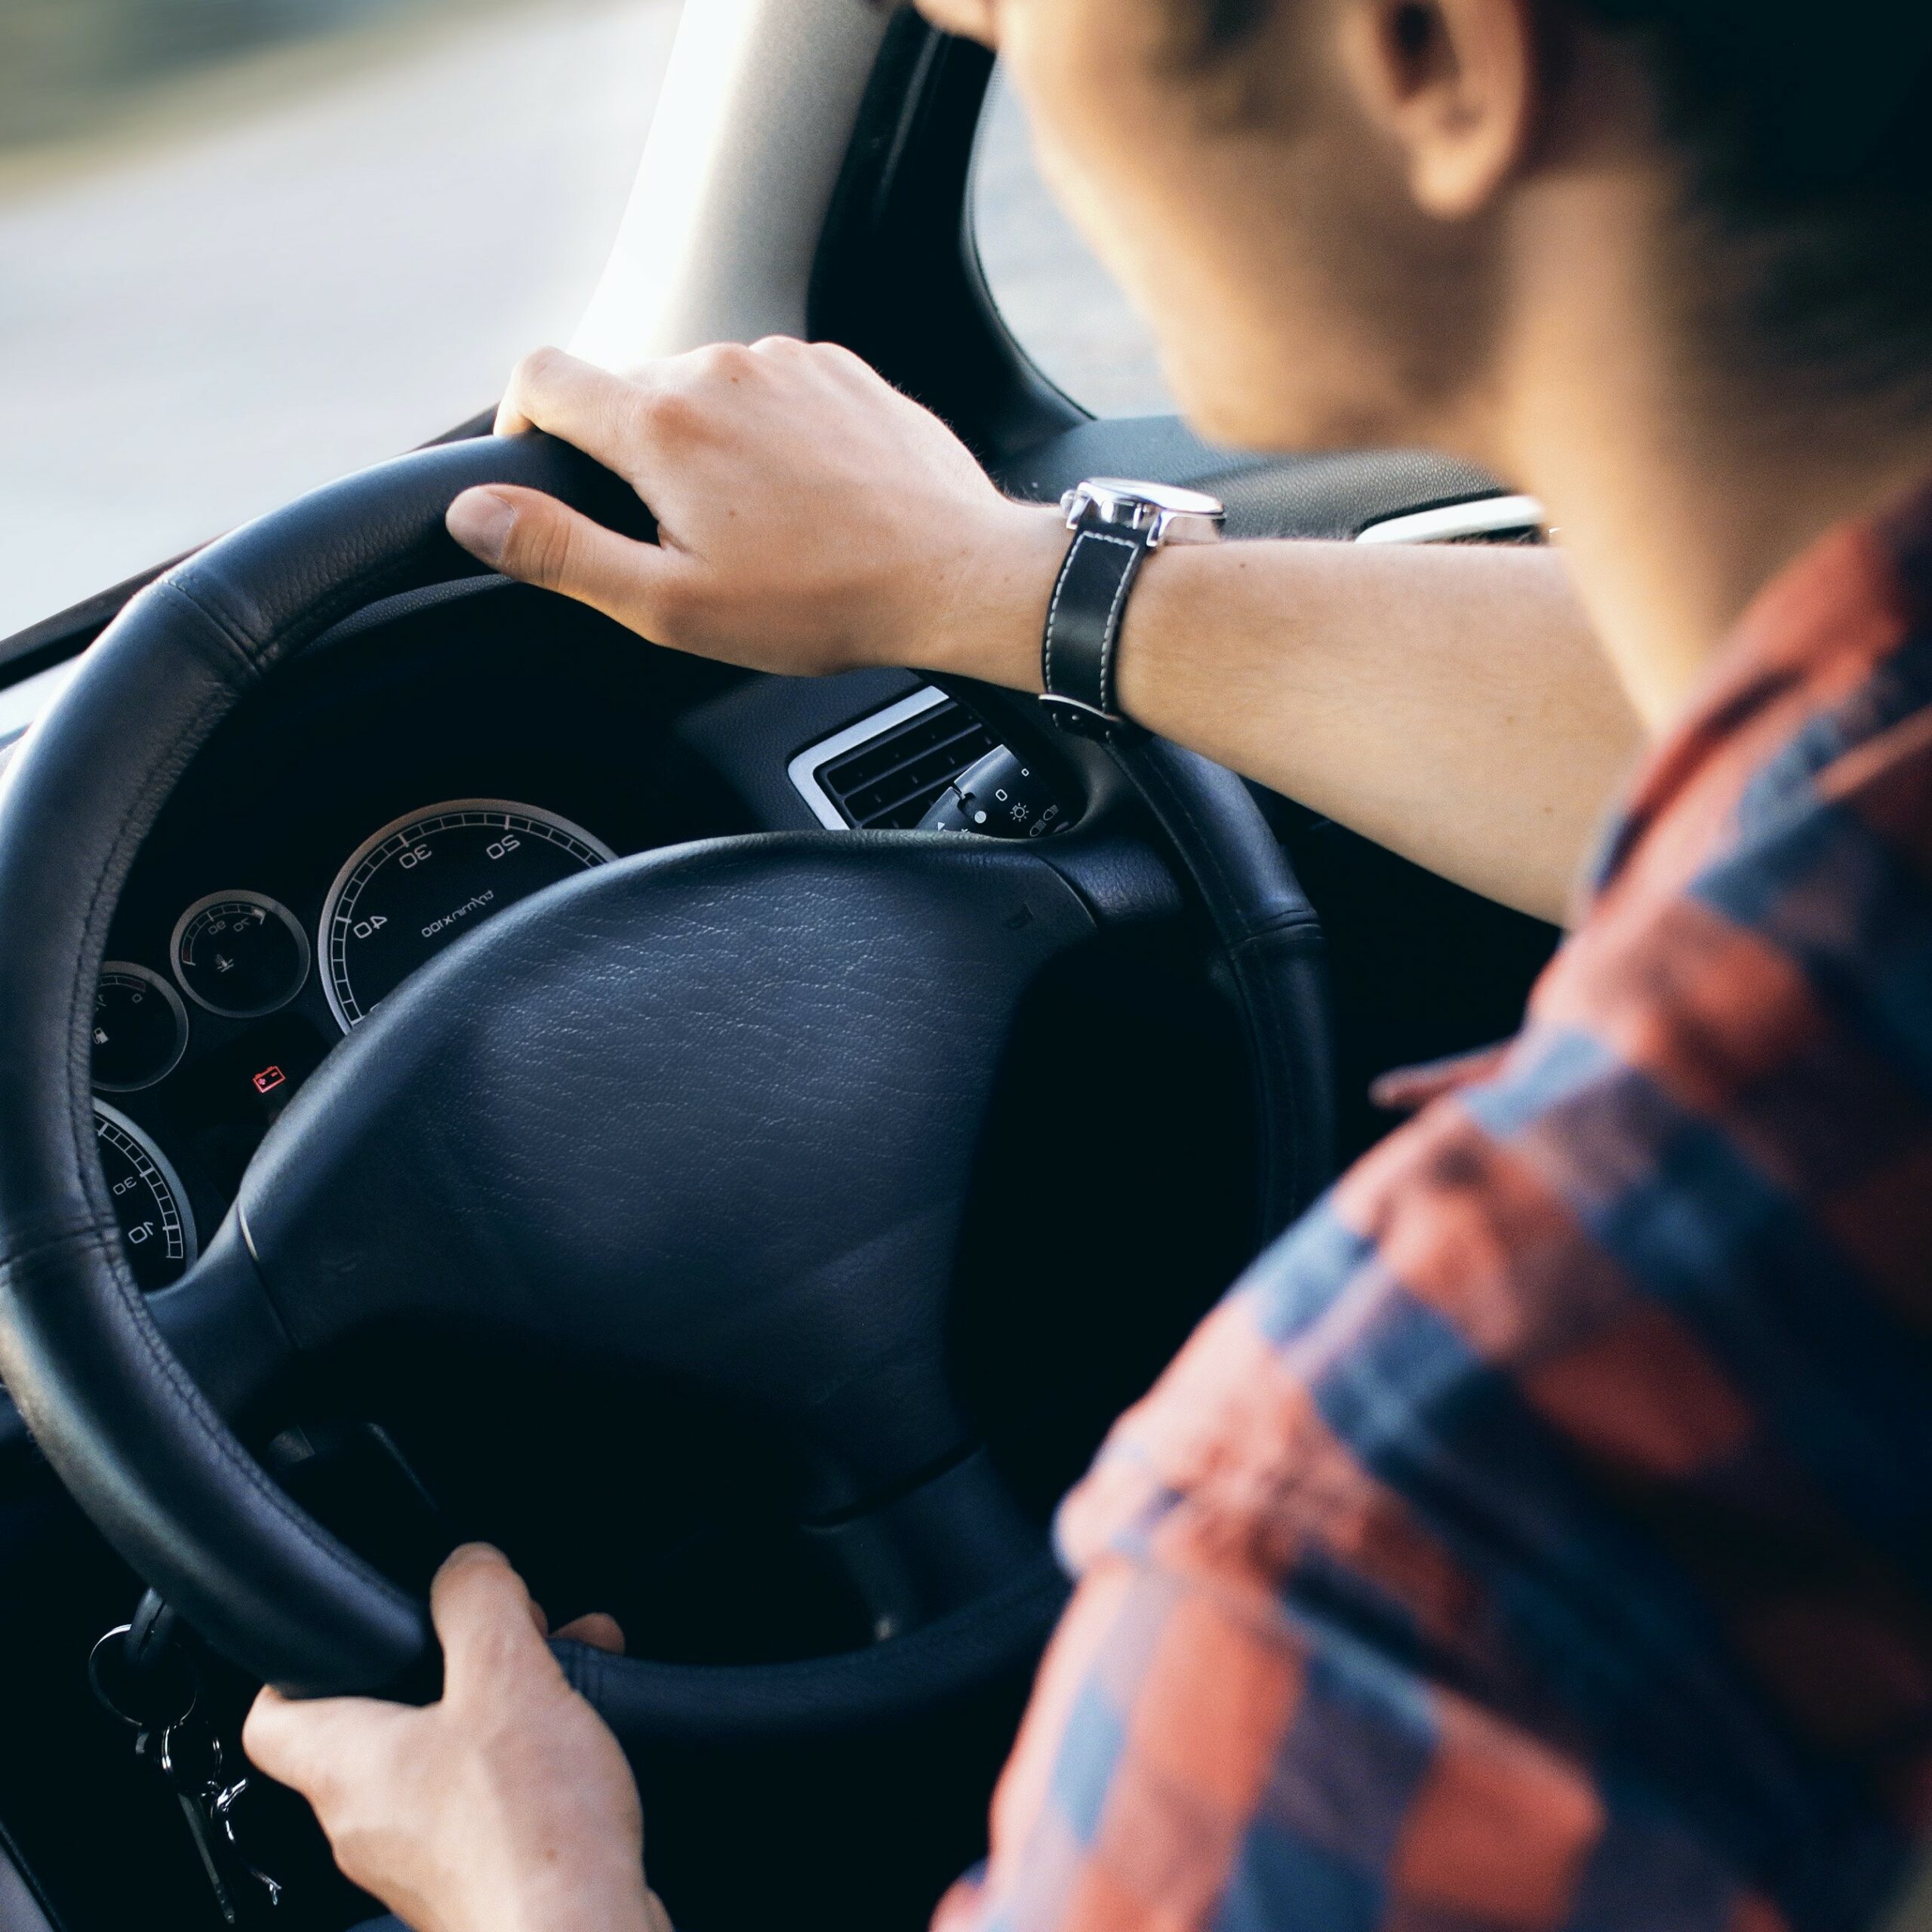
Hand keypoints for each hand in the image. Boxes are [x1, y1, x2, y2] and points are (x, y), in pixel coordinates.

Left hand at [243, 1544, 670, 1931]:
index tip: (348, 1628)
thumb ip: (478, 1603)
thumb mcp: (507, 1678)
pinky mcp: (477, 1883)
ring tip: (568, 1669)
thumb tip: (465, 1566)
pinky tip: (587, 1733)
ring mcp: (423, 1862)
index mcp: (349, 1769)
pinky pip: (488, 1799)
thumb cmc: (530, 1838)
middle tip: (505, 1632)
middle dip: (454, 1664)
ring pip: (447, 1755)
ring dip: (505, 1702)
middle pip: (382, 1724)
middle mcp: (371, 1824)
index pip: (272, 1716)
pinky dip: (530, 1754)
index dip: (299, 1662)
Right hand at [445, 340, 1062, 685]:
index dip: (520, 421)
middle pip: (626, 389)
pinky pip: (771, 389)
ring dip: (703, 446)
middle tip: (676, 538)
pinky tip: (803, 498)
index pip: (540, 374)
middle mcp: (717, 367)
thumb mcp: (671, 604)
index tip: (542, 471)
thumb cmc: (822, 601)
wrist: (957, 575)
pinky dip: (766, 435)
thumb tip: (476, 514)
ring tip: (754, 526)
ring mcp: (785, 360)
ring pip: (703, 390)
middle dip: (629, 455)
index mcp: (661, 421)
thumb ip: (560, 552)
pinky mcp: (838, 369)